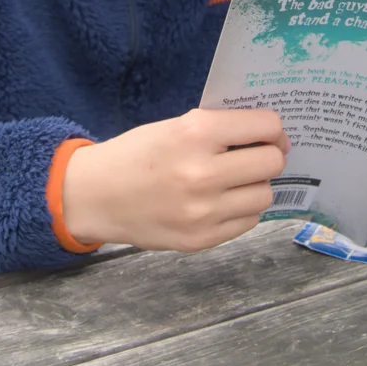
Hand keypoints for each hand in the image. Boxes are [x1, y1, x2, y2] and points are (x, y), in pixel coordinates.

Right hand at [61, 109, 289, 251]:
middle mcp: (202, 172)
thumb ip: (220, 129)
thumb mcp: (175, 126)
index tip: (267, 133)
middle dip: (268, 156)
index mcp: (195, 133)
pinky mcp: (201, 239)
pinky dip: (240, 209)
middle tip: (253, 156)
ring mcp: (203, 211)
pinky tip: (219, 202)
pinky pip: (247, 221)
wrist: (94, 196)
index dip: (272, 128)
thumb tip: (270, 136)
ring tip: (233, 181)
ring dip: (255, 185)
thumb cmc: (136, 155)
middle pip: (272, 162)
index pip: (266, 126)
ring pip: (264, 195)